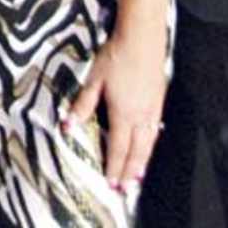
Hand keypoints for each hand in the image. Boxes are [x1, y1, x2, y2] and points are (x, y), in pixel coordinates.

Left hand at [65, 24, 168, 194]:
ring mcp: (153, 107)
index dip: (115, 167)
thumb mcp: (94, 79)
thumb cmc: (116, 55)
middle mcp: (141, 115)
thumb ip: (83, 104)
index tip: (111, 183)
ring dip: (143, 161)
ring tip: (138, 176)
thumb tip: (68, 125)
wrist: (142, 37)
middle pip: (137, 151)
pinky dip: (151, 143)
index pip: (119, 148)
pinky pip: (155, 129)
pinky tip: (149, 144)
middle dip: (131, 172)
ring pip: (149, 142)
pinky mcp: (159, 99)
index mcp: (123, 113)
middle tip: (126, 189)